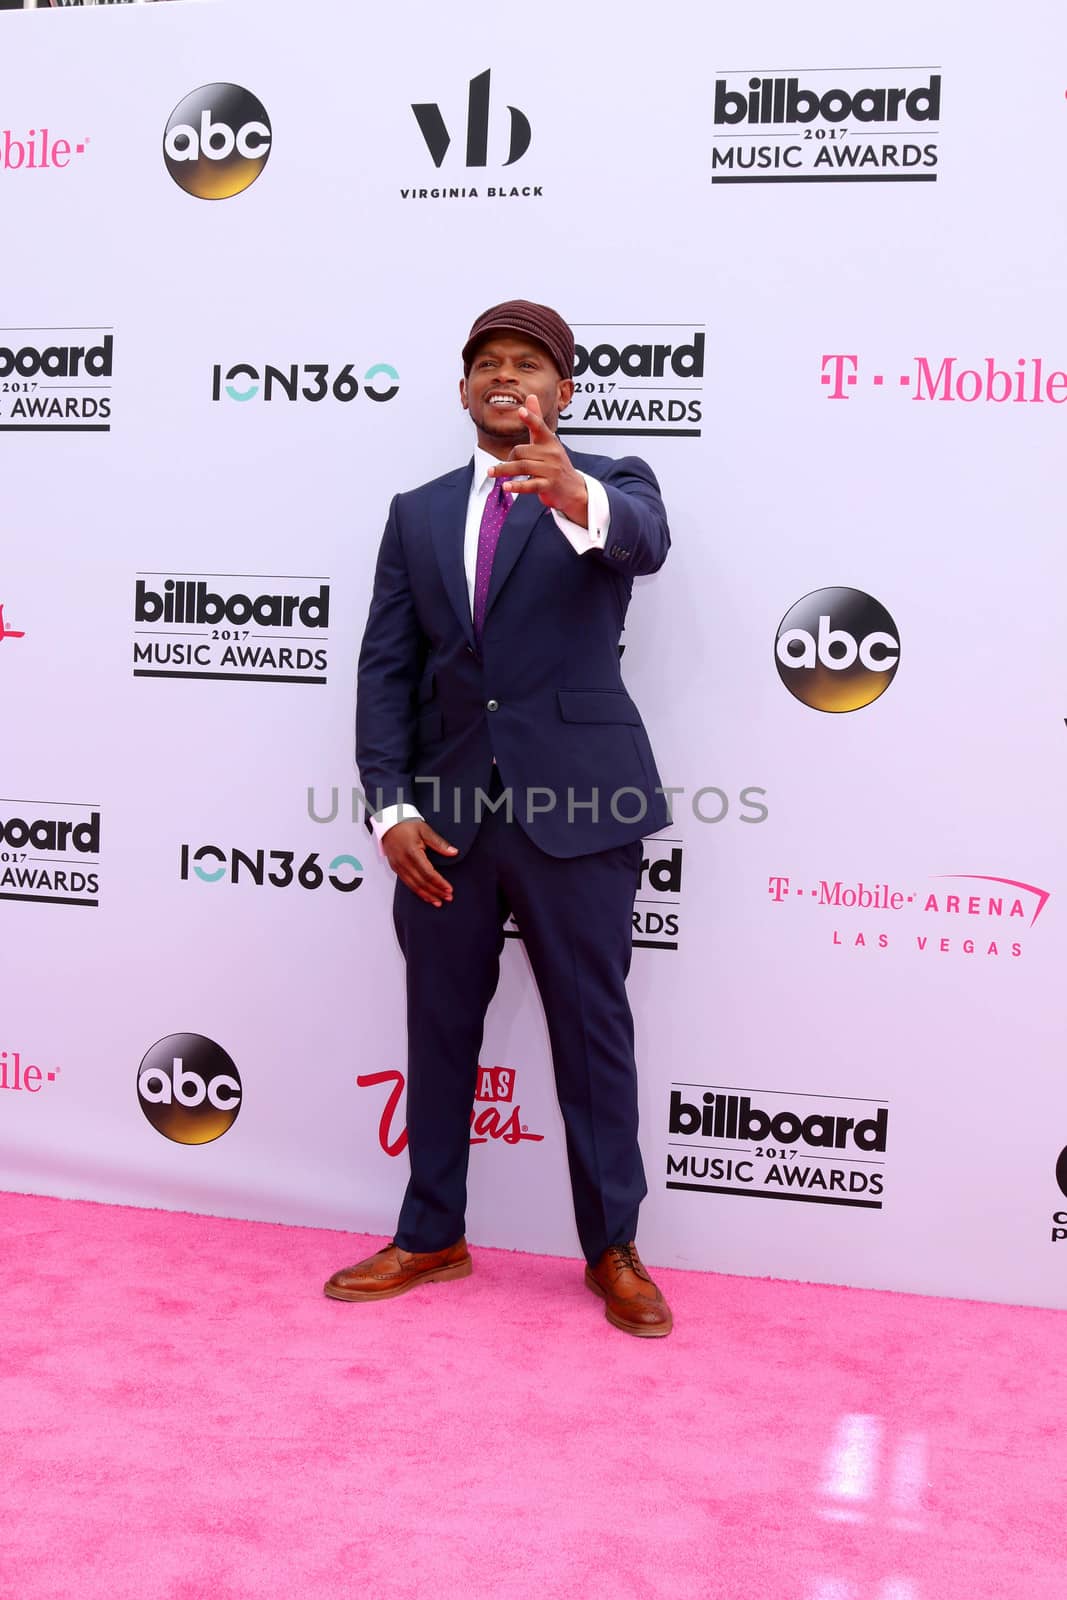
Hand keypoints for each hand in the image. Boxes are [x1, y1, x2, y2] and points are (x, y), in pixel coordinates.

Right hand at [382, 819, 457, 906]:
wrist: (388, 823)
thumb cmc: (406, 824)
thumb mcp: (425, 830)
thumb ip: (439, 843)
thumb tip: (453, 852)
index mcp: (412, 852)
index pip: (428, 873)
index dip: (439, 883)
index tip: (449, 889)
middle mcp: (403, 862)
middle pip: (421, 882)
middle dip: (436, 892)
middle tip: (448, 897)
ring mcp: (398, 866)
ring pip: (413, 886)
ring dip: (427, 895)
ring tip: (438, 901)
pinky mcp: (395, 868)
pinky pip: (407, 883)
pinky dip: (417, 891)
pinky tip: (425, 896)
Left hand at [487, 394, 588, 524]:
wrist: (573, 489)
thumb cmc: (556, 463)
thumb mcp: (547, 440)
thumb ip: (536, 420)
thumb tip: (531, 396)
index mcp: (549, 441)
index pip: (539, 426)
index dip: (530, 418)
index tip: (521, 411)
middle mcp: (551, 454)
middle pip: (521, 451)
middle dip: (509, 458)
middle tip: (503, 465)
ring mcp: (551, 470)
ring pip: (523, 467)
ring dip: (505, 470)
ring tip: (491, 472)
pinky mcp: (549, 485)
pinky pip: (530, 485)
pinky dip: (517, 486)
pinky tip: (506, 486)